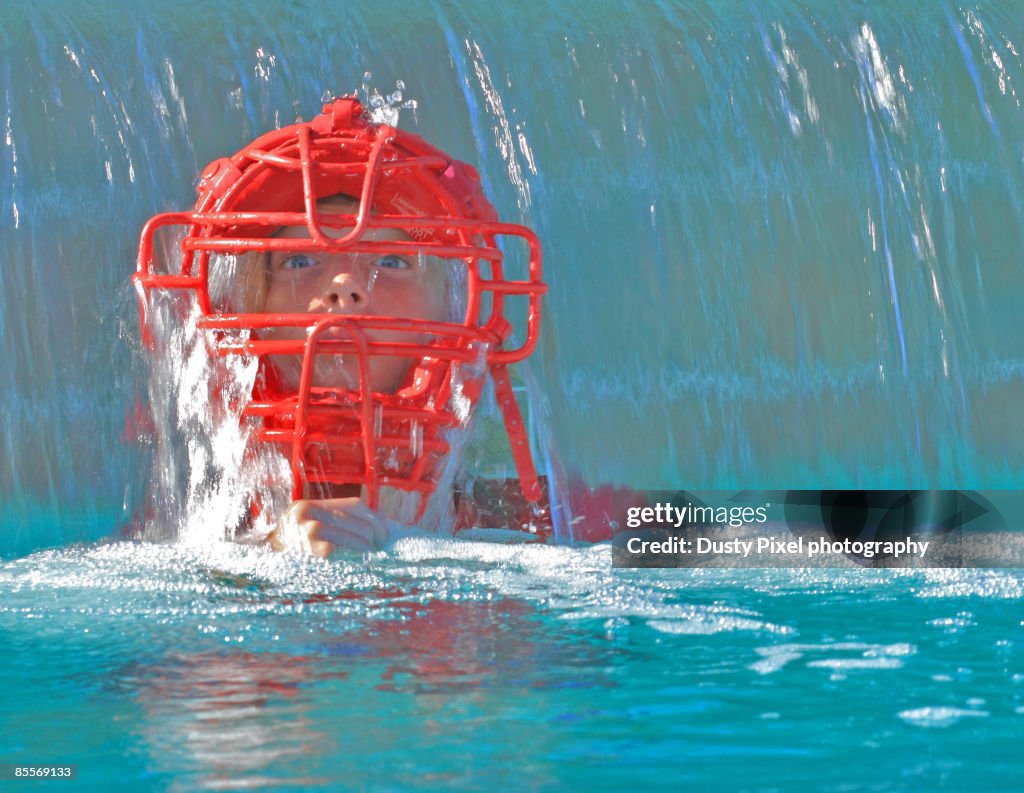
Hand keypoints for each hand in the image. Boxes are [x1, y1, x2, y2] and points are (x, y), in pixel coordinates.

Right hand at [269, 497, 390, 555]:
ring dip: (365, 549)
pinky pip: (337, 552)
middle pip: (354, 521)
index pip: (353, 505)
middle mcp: (307, 512)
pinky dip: (349, 559)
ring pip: (350, 537)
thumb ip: (338, 522)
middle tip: (379, 549)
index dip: (374, 519)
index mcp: (311, 506)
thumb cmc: (291, 551)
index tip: (385, 533)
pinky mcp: (308, 550)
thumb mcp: (309, 528)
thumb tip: (380, 520)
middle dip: (372, 537)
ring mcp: (306, 530)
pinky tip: (354, 565)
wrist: (259, 566)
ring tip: (371, 557)